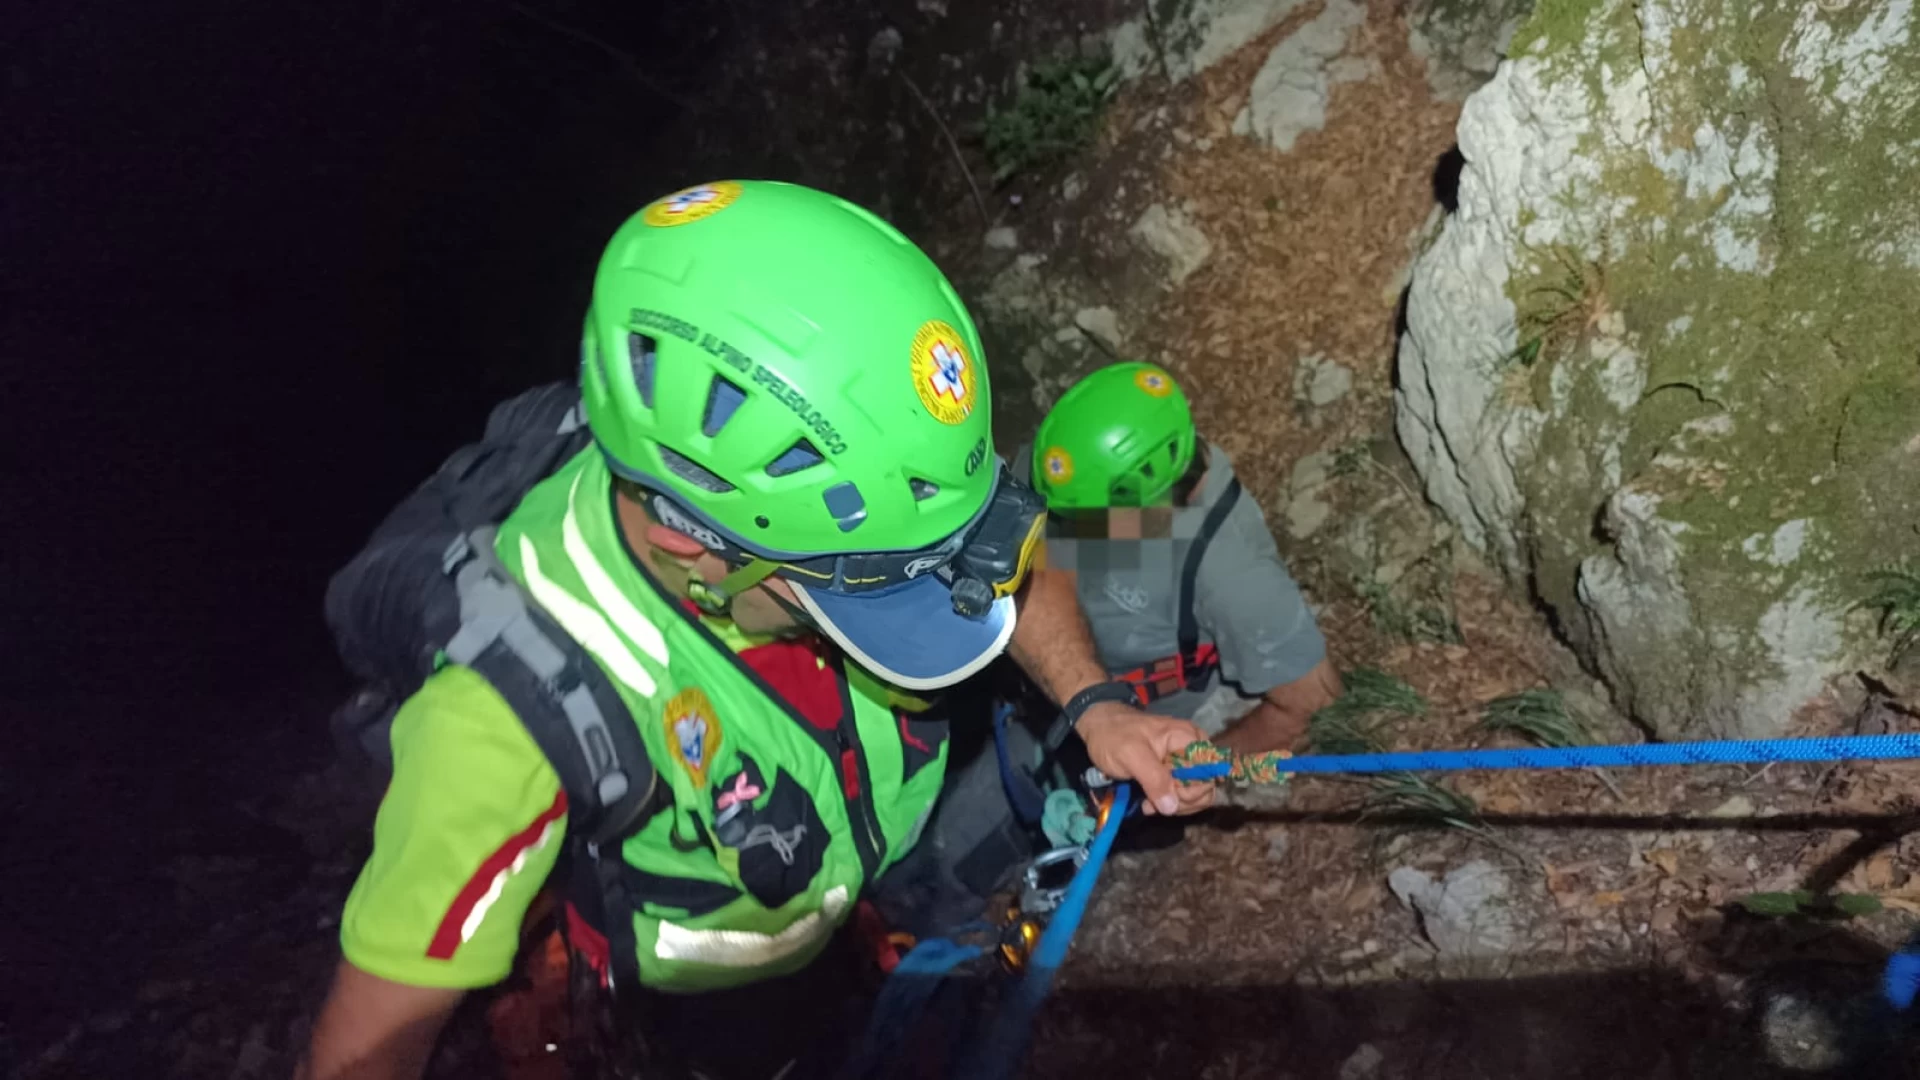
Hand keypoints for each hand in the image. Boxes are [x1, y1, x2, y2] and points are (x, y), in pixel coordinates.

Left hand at [1075, 701, 1215, 816]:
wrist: (1098, 727)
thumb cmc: (1114, 736)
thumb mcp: (1131, 755)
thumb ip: (1154, 778)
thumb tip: (1172, 806)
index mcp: (1189, 738)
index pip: (1209, 772)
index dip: (1192, 790)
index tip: (1168, 797)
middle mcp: (1194, 750)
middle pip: (1206, 786)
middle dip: (1181, 801)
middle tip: (1154, 803)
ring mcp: (1185, 762)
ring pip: (1197, 794)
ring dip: (1174, 805)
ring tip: (1149, 804)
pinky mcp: (1175, 772)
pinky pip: (1184, 794)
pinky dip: (1169, 803)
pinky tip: (1150, 803)